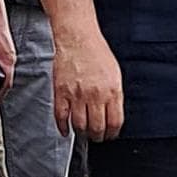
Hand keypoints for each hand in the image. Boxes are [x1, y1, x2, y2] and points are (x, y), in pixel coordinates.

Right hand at [53, 23, 123, 139]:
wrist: (78, 38)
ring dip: (82, 134)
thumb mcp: (115, 74)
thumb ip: (114, 95)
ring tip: (83, 133)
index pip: (114, 122)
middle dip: (97, 137)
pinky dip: (63, 127)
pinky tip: (66, 130)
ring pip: (79, 126)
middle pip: (97, 128)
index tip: (110, 135)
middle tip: (96, 137)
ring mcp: (77, 95)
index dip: (112, 133)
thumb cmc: (96, 52)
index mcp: (112, 91)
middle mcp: (95, 95)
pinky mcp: (61, 92)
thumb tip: (113, 115)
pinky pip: (61, 117)